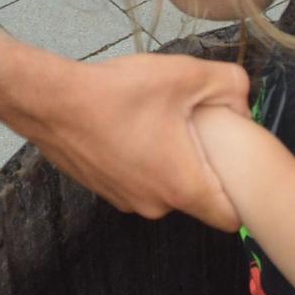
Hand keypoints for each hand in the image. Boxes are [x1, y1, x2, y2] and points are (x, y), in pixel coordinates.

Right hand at [27, 53, 248, 227]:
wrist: (50, 103)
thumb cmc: (117, 93)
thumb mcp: (185, 75)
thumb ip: (231, 85)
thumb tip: (244, 100)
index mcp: (182, 187)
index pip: (231, 219)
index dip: (244, 198)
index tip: (240, 170)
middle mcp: (155, 205)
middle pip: (197, 198)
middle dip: (203, 169)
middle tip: (197, 130)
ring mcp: (126, 201)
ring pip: (165, 188)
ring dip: (170, 164)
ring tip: (161, 124)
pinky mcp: (105, 190)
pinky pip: (138, 181)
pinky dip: (143, 161)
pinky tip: (134, 128)